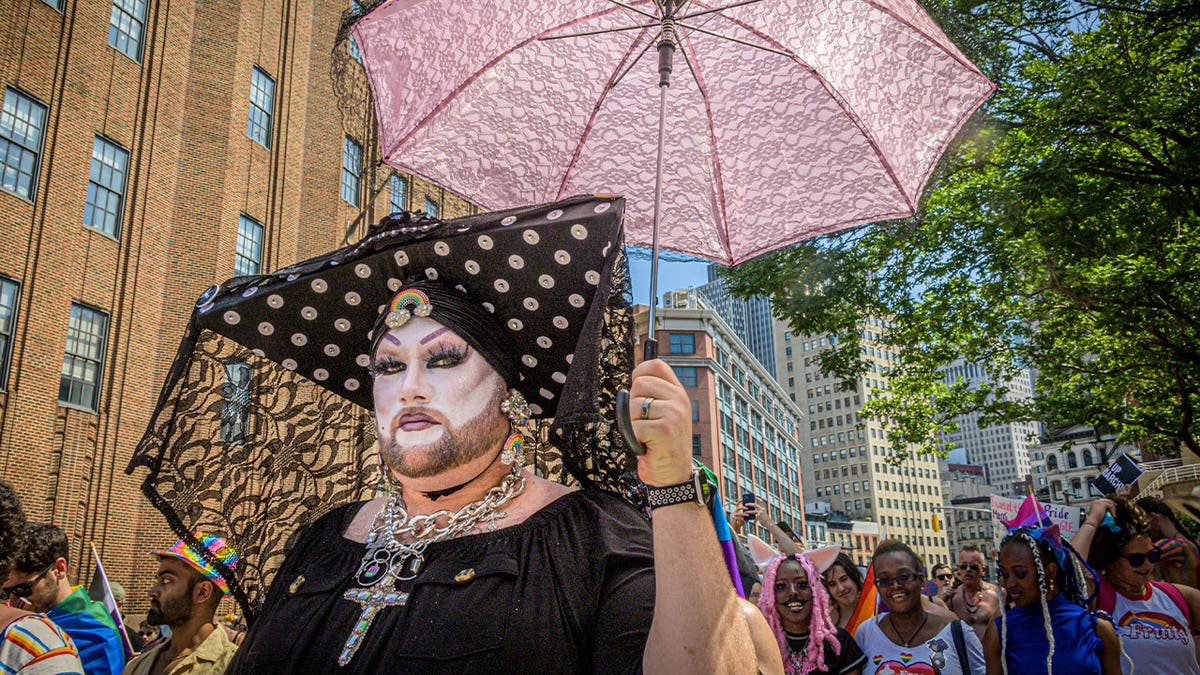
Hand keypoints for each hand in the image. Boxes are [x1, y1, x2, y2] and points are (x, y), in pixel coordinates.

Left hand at [629, 359, 692, 486]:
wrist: (674, 476)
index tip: (638, 390)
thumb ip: (653, 395)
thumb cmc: (661, 445)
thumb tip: (631, 378)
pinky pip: (633, 427)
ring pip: (633, 406)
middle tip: (644, 423)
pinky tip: (647, 446)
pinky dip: (634, 439)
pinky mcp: (664, 430)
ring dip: (632, 424)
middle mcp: (679, 400)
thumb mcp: (663, 414)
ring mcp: (674, 414)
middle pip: (639, 384)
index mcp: (678, 393)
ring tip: (646, 436)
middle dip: (633, 405)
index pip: (656, 365)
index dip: (640, 372)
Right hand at [730, 501, 759, 531]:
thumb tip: (754, 509)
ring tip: (748, 514)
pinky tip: (744, 520)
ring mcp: (733, 513)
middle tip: (747, 506)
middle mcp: (735, 510)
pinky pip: (737, 517)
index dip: (742, 499)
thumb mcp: (744, 516)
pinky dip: (741, 518)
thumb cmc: (740, 521)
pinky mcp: (733, 518)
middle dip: (742, 503)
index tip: (747, 498)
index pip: (739, 502)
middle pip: (737, 503)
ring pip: (738, 509)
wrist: (735, 527)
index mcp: (738, 509)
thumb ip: (747, 512)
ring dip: (743, 511)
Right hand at [1087, 498, 1115, 523]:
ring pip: (1109, 502)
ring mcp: (1099, 502)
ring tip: (1114, 513)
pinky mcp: (1103, 504)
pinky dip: (1113, 510)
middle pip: (1106, 500)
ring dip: (1113, 507)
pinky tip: (1114, 515)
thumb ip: (1101, 509)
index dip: (1107, 502)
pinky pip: (1111, 506)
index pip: (1102, 500)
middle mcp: (1096, 501)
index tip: (1111, 505)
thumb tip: (1107, 510)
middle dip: (1111, 502)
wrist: (1093, 520)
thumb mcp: (1097, 512)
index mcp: (1094, 502)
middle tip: (1115, 505)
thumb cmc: (1094, 519)